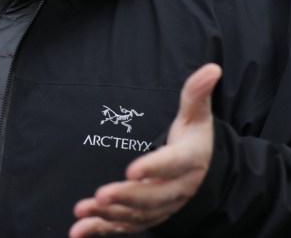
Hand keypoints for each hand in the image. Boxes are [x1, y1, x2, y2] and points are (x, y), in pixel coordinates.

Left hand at [69, 63, 221, 236]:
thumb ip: (197, 94)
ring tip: (84, 210)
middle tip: (101, 195)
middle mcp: (176, 190)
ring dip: (109, 215)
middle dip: (126, 197)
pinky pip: (124, 227)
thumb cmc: (194, 139)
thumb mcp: (197, 116)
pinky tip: (78, 230)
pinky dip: (100, 230)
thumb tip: (212, 68)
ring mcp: (161, 207)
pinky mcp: (145, 218)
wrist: (204, 174)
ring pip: (136, 216)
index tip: (132, 169)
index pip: (172, 165)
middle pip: (152, 197)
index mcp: (188, 161)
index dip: (154, 167)